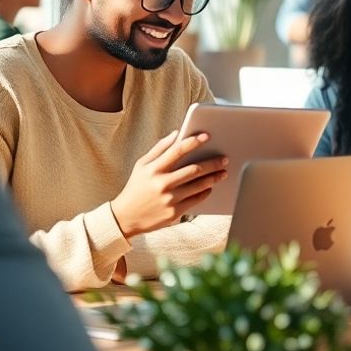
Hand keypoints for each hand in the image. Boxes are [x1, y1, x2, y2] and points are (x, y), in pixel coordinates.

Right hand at [110, 131, 227, 239]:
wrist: (125, 217)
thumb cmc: (136, 187)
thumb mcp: (141, 165)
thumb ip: (159, 148)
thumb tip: (177, 133)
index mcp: (153, 169)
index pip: (177, 150)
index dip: (194, 141)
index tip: (207, 136)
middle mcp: (162, 183)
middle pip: (194, 169)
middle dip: (213, 163)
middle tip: (224, 158)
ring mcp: (169, 199)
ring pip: (199, 185)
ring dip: (214, 177)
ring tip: (223, 172)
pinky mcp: (174, 212)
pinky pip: (196, 199)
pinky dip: (206, 191)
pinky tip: (211, 186)